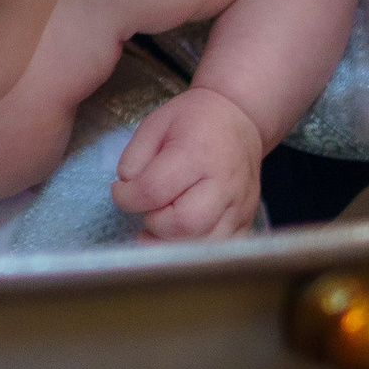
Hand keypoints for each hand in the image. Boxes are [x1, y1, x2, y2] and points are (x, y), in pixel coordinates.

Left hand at [112, 90, 263, 241]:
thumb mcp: (155, 123)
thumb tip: (127, 190)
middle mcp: (223, 182)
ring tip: (158, 228)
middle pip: (183, 225)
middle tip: (147, 211)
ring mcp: (240, 205)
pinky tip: (182, 237)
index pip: (153, 190)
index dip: (127, 198)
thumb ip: (134, 158)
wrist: (240, 118)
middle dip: (154, 225)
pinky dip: (197, 250)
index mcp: (196, 153)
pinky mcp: (248, 220)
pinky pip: (222, 249)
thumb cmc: (194, 120)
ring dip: (172, 243)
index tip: (121, 192)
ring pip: (203, 244)